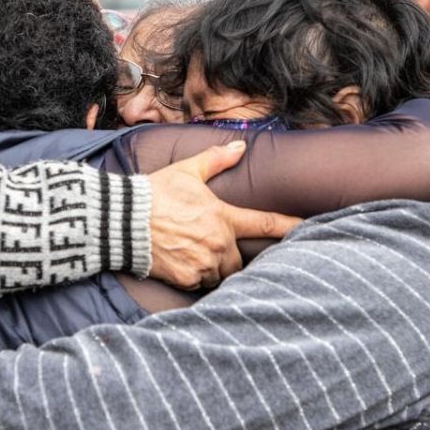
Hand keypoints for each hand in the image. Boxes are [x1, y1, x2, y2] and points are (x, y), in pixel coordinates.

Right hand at [147, 141, 300, 288]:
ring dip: (214, 267)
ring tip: (193, 253)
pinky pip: (201, 283)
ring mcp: (203, 263)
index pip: (266, 223)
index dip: (291, 226)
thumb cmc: (156, 192)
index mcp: (224, 217)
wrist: (122, 219)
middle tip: (209, 243)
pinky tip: (181, 262)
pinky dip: (195, 276)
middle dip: (229, 253)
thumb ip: (217, 160)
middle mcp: (219, 243)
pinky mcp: (187, 279)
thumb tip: (240, 146)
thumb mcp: (187, 171)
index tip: (308, 228)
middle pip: (239, 259)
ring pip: (221, 273)